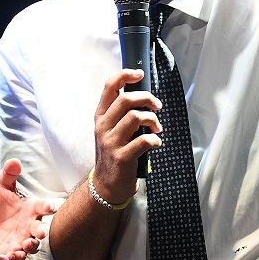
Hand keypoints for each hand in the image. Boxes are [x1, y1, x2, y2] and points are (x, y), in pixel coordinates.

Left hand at [0, 158, 60, 259]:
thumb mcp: (0, 186)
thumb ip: (8, 175)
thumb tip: (14, 161)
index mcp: (31, 208)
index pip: (44, 207)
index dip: (49, 206)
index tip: (51, 206)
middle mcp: (29, 226)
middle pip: (41, 230)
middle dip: (42, 231)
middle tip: (41, 231)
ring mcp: (21, 240)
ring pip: (32, 246)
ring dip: (31, 246)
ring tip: (26, 244)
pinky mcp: (10, 251)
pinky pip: (16, 257)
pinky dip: (15, 257)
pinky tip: (10, 255)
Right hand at [90, 69, 161, 205]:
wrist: (107, 185)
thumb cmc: (113, 154)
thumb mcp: (110, 131)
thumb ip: (121, 114)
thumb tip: (143, 96)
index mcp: (101, 117)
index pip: (109, 88)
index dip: (125, 76)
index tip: (139, 73)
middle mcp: (103, 127)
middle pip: (126, 100)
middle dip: (147, 98)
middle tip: (157, 105)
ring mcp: (111, 142)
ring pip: (136, 117)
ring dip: (153, 120)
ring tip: (157, 128)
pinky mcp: (122, 157)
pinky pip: (144, 140)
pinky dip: (155, 140)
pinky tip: (156, 143)